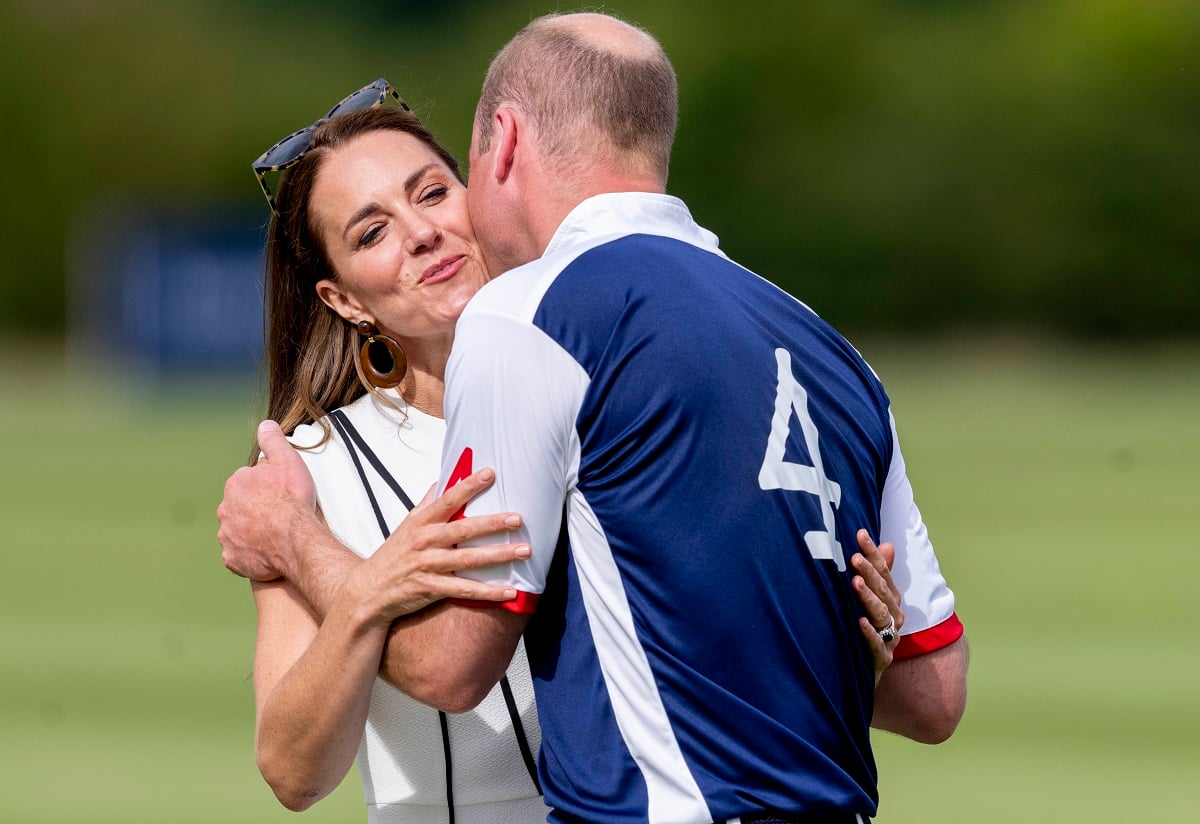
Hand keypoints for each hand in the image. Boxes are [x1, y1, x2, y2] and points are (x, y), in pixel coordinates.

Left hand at [217, 420, 318, 580]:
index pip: (248, 483)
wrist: (294, 538)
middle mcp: (226, 509)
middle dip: (255, 510)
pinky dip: (250, 553)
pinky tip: (266, 551)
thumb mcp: (287, 460)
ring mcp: (227, 535)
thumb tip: (265, 425)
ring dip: (251, 532)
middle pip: (240, 507)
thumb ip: (273, 441)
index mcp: (237, 484)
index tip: (280, 494)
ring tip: (274, 535)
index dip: (266, 487)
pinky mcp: (233, 558)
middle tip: (278, 515)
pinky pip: (239, 554)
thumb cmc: (291, 500)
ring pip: (238, 531)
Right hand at [348, 467, 528, 623]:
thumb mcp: (407, 524)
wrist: (370, 591)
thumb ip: (428, 501)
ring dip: (499, 555)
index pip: (448, 499)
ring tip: (524, 550)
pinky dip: (489, 592)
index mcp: (422, 522)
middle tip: (518, 518)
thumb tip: (444, 477)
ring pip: (470, 559)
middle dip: (493, 523)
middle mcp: (426, 541)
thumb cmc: (394, 555)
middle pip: (464, 529)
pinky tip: (510, 592)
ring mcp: (429, 565)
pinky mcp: (432, 588)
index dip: (469, 485)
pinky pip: (466, 590)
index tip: (489, 473)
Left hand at [850, 529, 903, 682]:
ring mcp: (889, 639)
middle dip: (869, 572)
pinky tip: (859, 622)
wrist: (866, 674)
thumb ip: (879, 575)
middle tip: (854, 557)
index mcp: (890, 601)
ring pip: (881, 615)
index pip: (883, 572)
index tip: (860, 533)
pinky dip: (869, 633)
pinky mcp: (881, 659)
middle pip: (882, 590)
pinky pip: (877, 646)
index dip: (873, 553)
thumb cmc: (866, 632)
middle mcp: (894, 617)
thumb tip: (887, 544)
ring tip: (854, 583)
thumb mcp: (871, 602)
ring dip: (868, 598)